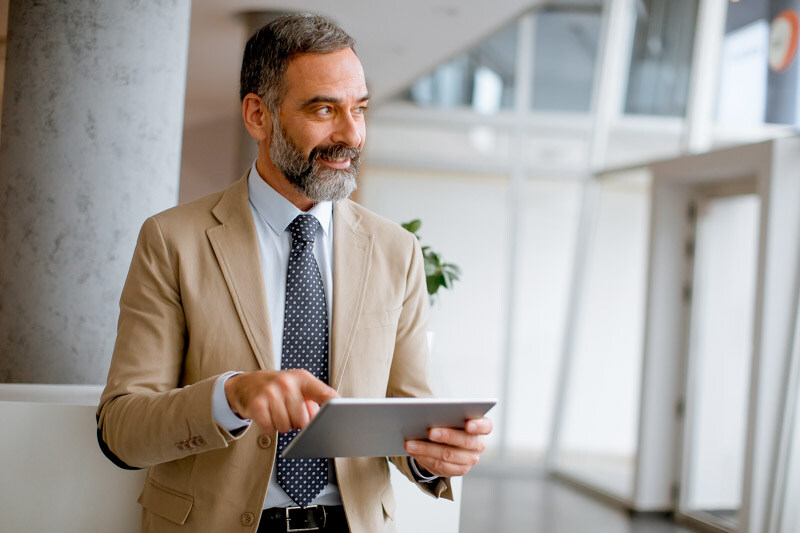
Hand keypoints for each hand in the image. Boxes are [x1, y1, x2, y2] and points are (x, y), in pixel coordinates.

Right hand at [224, 369, 338, 433]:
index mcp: (303, 379)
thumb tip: (325, 422)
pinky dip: (269, 427)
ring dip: (282, 425)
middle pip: (303, 421)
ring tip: (277, 412)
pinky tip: (266, 415)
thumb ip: (314, 402)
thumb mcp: (298, 388)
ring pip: (286, 427)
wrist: (245, 385)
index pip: (325, 394)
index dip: (335, 408)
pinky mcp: (257, 404)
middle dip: (297, 423)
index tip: (342, 417)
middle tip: (289, 412)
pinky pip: (270, 428)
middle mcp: (288, 383)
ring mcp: (271, 392)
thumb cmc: (278, 389)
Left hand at [404, 417, 492, 476]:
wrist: (450, 443)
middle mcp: (478, 445)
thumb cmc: (450, 423)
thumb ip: (446, 414)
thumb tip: (427, 413)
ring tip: (410, 444)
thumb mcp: (451, 416)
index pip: (486, 426)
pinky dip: (424, 458)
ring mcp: (470, 460)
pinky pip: (440, 466)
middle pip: (465, 441)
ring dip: (427, 449)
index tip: (467, 424)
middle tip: (429, 432)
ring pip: (448, 455)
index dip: (478, 426)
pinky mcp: (458, 470)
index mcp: (482, 427)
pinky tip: (413, 452)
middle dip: (446, 436)